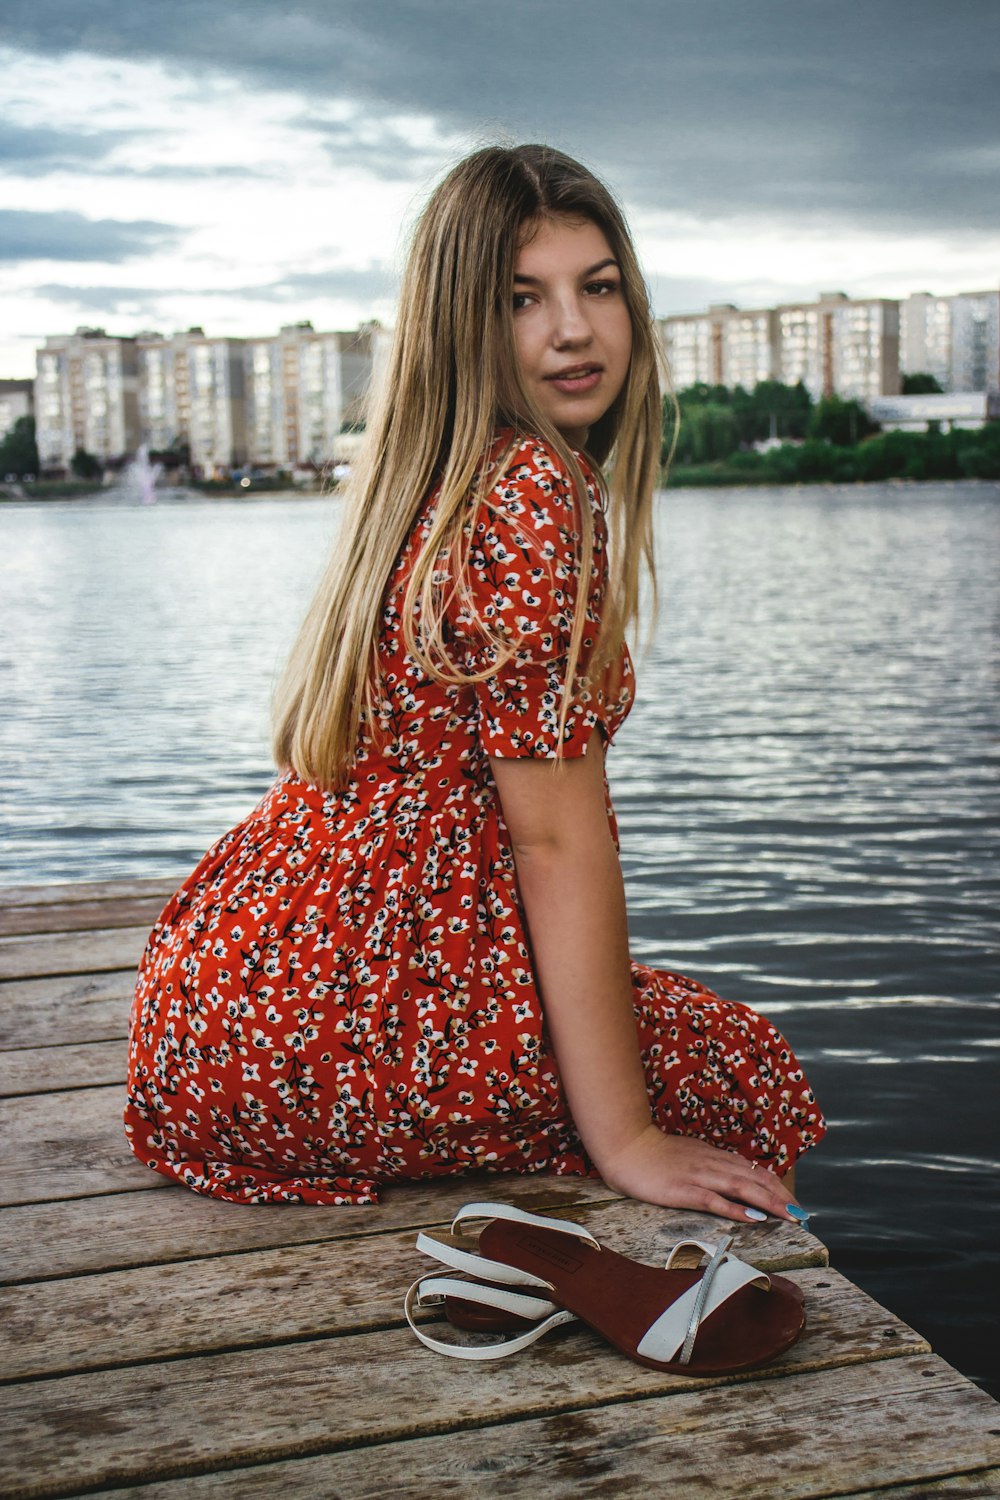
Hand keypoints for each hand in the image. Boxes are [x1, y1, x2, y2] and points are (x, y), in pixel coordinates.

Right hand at [597, 1122, 803, 1223]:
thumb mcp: (688, 1155)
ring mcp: (699, 1176)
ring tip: (788, 1216)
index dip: (776, 1186)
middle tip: (801, 1215)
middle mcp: (712, 1164)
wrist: (626, 1146)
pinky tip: (752, 1217)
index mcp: (713, 1157)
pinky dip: (736, 1208)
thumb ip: (709, 1165)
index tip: (792, 1202)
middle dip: (781, 1198)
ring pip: (741, 1188)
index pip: (753, 1171)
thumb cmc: (653, 1154)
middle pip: (754, 1180)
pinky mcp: (684, 1190)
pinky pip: (714, 1200)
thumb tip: (731, 1179)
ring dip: (768, 1203)